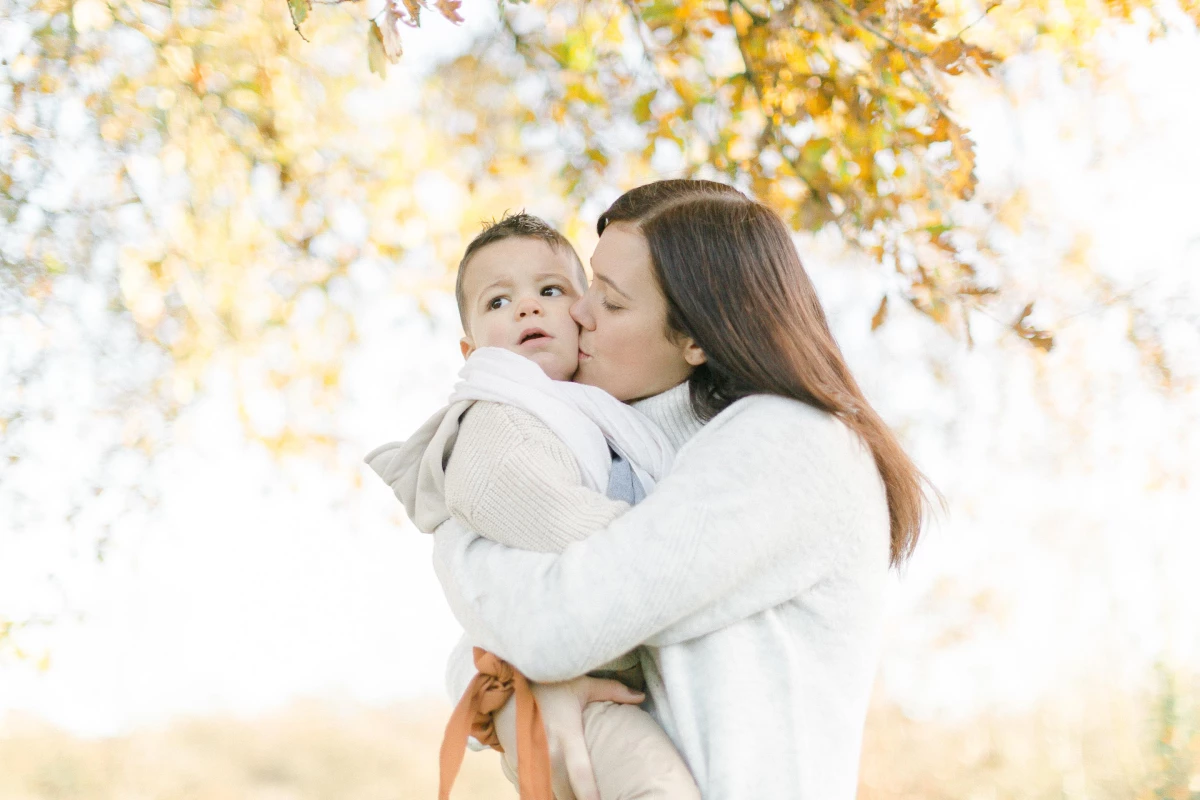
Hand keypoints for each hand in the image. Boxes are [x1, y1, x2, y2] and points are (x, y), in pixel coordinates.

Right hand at [493, 675, 644, 799]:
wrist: (507, 682)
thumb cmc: (550, 683)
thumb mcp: (582, 684)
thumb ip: (613, 691)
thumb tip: (641, 696)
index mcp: (566, 734)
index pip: (580, 773)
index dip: (589, 795)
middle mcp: (546, 750)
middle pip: (563, 790)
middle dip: (575, 798)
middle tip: (590, 798)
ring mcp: (529, 757)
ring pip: (546, 790)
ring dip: (560, 794)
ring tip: (573, 796)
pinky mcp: (517, 760)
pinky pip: (532, 783)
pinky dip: (544, 789)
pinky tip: (555, 791)